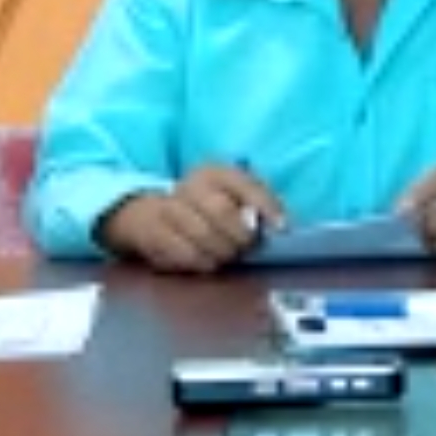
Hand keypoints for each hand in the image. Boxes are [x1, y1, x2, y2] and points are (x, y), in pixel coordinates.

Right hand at [97, 165, 286, 274]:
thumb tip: (281, 225)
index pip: (244, 183)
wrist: (154, 216)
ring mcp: (169, 208)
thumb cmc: (206, 209)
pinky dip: (203, 262)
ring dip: (222, 251)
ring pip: (203, 235)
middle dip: (240, 235)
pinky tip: (208, 260)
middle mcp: (190, 185)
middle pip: (221, 211)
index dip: (265, 205)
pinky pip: (185, 253)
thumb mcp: (232, 197)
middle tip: (246, 246)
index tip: (282, 227)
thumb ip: (258, 205)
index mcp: (214, 173)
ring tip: (227, 254)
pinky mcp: (154, 232)